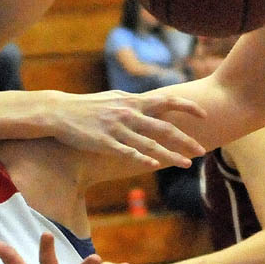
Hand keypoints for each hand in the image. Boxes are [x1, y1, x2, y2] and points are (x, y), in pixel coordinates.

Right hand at [49, 90, 205, 169]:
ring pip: (150, 143)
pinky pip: (127, 151)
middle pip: (164, 127)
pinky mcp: (104, 142)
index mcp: (132, 101)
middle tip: (202, 150)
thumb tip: (151, 102)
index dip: (188, 107)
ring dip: (170, 155)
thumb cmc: (87, 106)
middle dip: (186, 140)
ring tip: (186, 164)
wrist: (59, 111)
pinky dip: (141, 158)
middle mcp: (128, 113)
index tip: (205, 115)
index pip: (167, 101)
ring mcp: (117, 128)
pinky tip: (154, 165)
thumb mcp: (113, 98)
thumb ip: (134, 102)